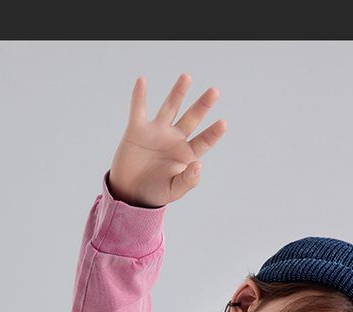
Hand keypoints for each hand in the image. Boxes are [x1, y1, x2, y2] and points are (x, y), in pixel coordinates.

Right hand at [109, 73, 226, 207]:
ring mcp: (156, 132)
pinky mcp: (137, 129)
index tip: (223, 123)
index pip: (204, 140)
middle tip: (214, 92)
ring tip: (187, 77)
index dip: (213, 132)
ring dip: (178, 93)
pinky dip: (139, 96)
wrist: (130, 192)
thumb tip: (199, 166)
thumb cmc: (155, 193)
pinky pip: (139, 109)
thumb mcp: (174, 190)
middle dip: (203, 105)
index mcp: (186, 154)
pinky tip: (142, 81)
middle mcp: (174, 139)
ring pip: (170, 107)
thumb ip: (188, 180)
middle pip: (192, 118)